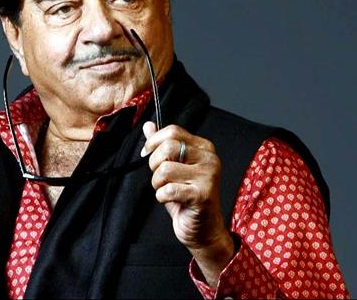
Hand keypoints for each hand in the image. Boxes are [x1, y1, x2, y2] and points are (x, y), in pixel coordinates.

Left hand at [141, 121, 235, 285]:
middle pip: (168, 147)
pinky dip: (162, 196)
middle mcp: (209, 159)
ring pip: (165, 169)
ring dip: (157, 183)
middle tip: (159, 178)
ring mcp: (208, 177)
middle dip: (154, 164)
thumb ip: (161, 146)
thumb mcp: (173, 169)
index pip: (173, 131)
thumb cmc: (187, 199)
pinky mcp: (202, 195)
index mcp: (203, 148)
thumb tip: (147, 126)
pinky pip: (168, 189)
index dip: (154, 142)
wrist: (204, 231)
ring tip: (166, 191)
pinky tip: (171, 200)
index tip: (147, 154)